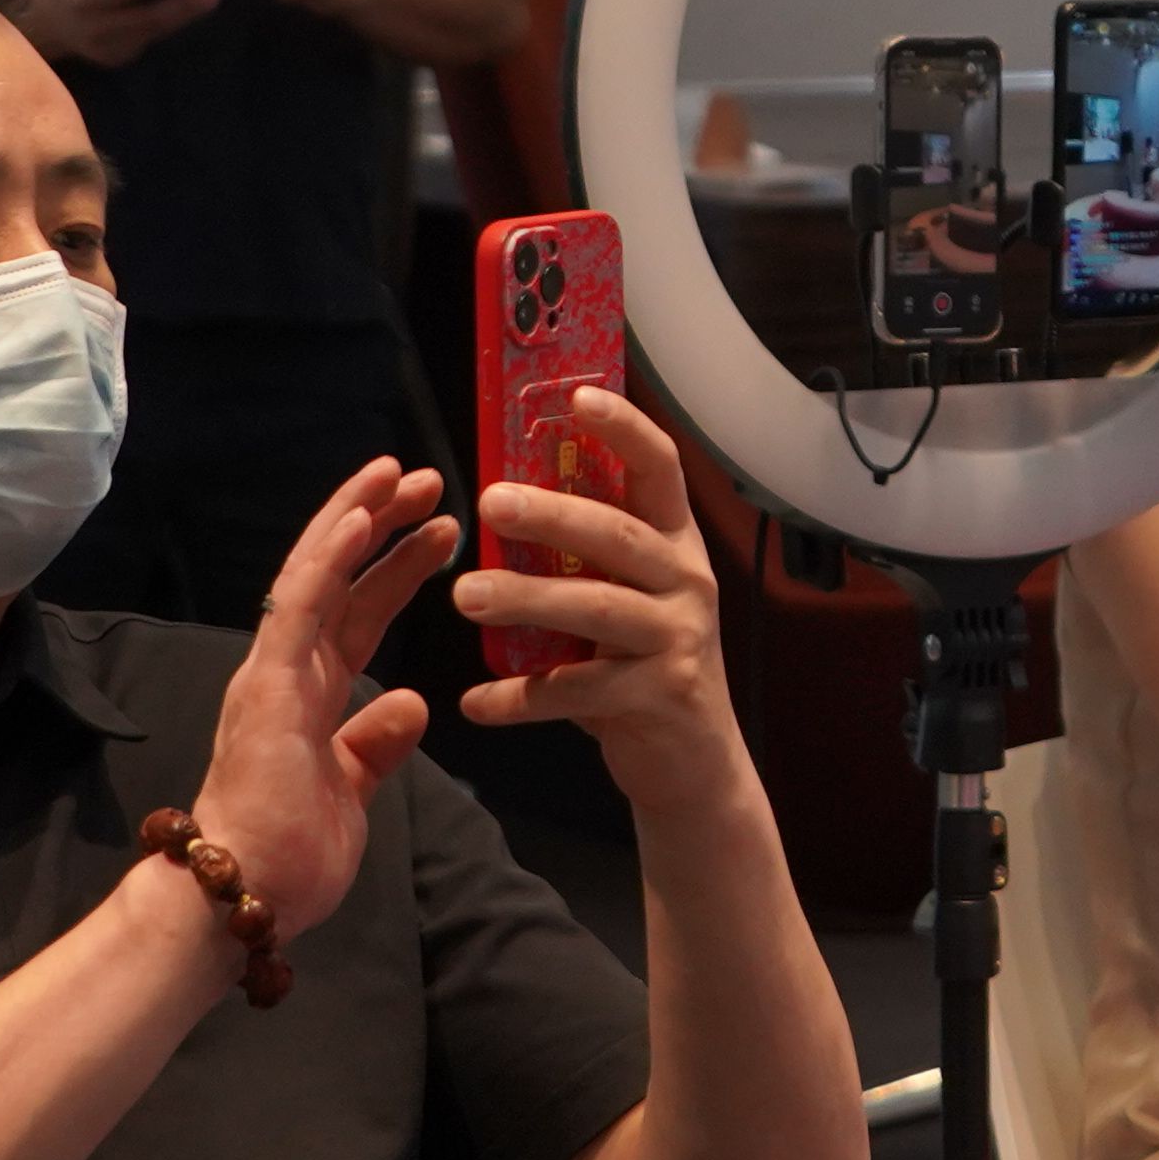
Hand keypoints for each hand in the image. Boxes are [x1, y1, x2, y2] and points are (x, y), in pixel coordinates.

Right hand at [29, 0, 221, 68]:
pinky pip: (149, 40)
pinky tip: (191, 9)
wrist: (55, 22)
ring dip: (183, 16)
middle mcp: (93, 30)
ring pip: (151, 32)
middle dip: (178, 6)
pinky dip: (172, 24)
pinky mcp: (118, 58)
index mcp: (78, 2)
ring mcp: (107, 49)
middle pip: (141, 19)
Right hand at [188, 461, 463, 958]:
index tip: (437, 527)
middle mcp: (287, 670)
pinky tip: (359, 518)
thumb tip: (411, 704)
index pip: (357, 611)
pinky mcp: (268, 685)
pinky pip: (298, 607)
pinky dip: (328, 558)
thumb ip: (375, 746)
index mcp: (309, 693)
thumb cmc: (287, 857)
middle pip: (339, 577)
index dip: (395, 566)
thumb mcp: (353, 792)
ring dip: (359, 519)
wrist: (242, 899)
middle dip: (382, 525)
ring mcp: (273, 672)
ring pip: (316, 573)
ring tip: (401, 475)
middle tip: (428, 480)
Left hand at [449, 392, 751, 808]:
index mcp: (675, 543)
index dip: (622, 429)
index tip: (577, 396)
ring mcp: (679, 639)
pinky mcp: (661, 697)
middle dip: (553, 514)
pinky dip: (521, 697)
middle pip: (619, 534)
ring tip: (465, 595)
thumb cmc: (641, 664)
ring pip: (597, 609)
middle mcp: (687, 581)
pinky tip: (476, 702)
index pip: (660, 468)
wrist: (694, 762)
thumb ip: (585, 556)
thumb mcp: (626, 597)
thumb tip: (503, 496)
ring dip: (527, 600)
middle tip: (489, 502)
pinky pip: (579, 691)